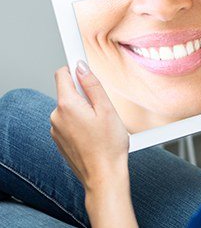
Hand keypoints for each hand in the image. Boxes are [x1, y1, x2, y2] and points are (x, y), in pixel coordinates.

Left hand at [51, 62, 137, 227]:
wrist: (104, 176)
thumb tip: (81, 67)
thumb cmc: (109, 146)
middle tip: (102, 106)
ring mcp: (56, 129)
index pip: (62, 74)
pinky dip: (80, 122)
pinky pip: (68, 121)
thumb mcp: (107, 109)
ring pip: (69, 107)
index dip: (74, 66)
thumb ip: (92, 85)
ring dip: (83, 109)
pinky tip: (94, 133)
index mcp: (67, 105)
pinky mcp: (60, 140)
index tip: (80, 60)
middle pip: (68, 91)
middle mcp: (56, 116)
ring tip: (100, 124)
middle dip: (84, 93)